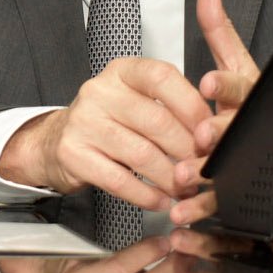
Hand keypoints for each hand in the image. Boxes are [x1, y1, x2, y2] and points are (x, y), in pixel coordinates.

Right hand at [1, 57, 210, 209]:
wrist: (58, 139)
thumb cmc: (110, 120)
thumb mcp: (137, 100)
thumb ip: (171, 108)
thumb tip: (215, 134)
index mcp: (121, 72)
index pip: (162, 78)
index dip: (192, 106)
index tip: (212, 132)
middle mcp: (99, 91)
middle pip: (157, 121)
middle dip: (188, 151)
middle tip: (205, 169)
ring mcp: (83, 122)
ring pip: (141, 155)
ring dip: (171, 178)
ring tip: (186, 190)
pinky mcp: (73, 154)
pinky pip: (119, 180)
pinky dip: (146, 195)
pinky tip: (160, 200)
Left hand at [171, 0, 261, 225]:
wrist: (258, 141)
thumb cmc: (242, 100)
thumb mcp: (234, 63)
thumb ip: (219, 30)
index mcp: (248, 94)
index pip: (240, 85)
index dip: (225, 84)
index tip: (207, 81)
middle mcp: (249, 127)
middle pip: (237, 130)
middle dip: (219, 133)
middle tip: (200, 137)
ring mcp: (247, 159)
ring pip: (229, 168)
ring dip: (205, 173)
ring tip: (183, 177)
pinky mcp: (237, 188)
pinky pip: (220, 200)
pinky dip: (199, 207)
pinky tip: (182, 209)